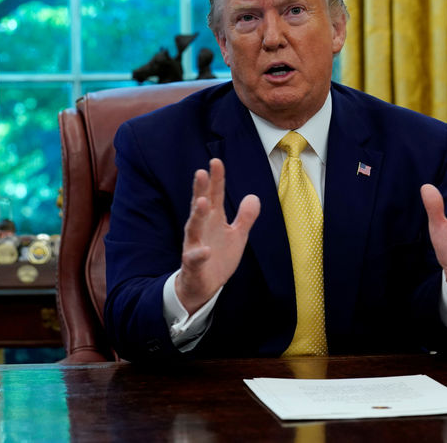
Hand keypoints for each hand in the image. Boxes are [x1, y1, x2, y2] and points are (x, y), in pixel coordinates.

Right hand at [176, 158, 260, 313]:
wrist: (204, 286)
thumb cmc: (218, 256)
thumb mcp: (237, 235)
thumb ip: (245, 217)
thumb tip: (254, 196)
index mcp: (213, 219)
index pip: (214, 195)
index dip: (216, 179)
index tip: (216, 161)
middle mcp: (201, 228)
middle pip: (200, 205)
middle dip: (200, 189)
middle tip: (201, 172)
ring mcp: (194, 245)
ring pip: (193, 227)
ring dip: (197, 215)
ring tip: (202, 202)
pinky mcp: (193, 264)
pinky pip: (194, 258)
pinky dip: (199, 254)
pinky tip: (205, 250)